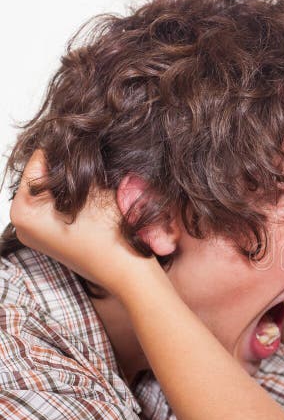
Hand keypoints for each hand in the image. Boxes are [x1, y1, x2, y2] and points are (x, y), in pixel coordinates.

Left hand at [10, 149, 156, 296]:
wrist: (127, 271)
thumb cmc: (109, 235)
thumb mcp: (92, 189)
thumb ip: (76, 165)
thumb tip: (72, 148)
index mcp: (23, 212)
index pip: (36, 164)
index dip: (61, 154)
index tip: (81, 151)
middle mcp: (21, 226)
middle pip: (40, 182)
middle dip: (63, 172)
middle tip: (90, 167)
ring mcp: (35, 236)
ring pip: (49, 196)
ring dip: (68, 187)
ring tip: (93, 187)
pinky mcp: (50, 241)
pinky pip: (54, 211)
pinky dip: (69, 203)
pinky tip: (90, 205)